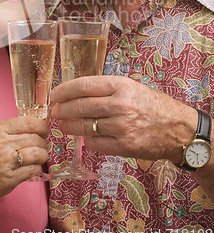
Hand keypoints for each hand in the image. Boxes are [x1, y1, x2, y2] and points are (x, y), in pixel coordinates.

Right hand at [0, 117, 48, 207]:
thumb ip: (6, 130)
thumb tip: (30, 129)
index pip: (30, 123)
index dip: (42, 126)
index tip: (44, 130)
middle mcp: (2, 144)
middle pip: (36, 138)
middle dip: (43, 141)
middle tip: (42, 144)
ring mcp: (6, 163)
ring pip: (38, 154)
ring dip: (43, 155)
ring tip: (40, 156)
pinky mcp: (8, 180)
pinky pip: (32, 171)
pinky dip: (36, 168)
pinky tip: (31, 167)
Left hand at [50, 75, 196, 162]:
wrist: (178, 128)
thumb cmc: (152, 105)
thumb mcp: (131, 87)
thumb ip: (106, 89)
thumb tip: (76, 92)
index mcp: (121, 85)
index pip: (84, 85)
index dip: (65, 90)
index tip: (54, 94)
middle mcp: (120, 105)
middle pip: (81, 106)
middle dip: (62, 109)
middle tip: (53, 111)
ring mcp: (122, 127)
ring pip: (85, 126)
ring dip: (69, 126)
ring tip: (62, 124)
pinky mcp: (124, 146)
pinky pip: (96, 143)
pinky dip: (87, 140)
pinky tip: (84, 137)